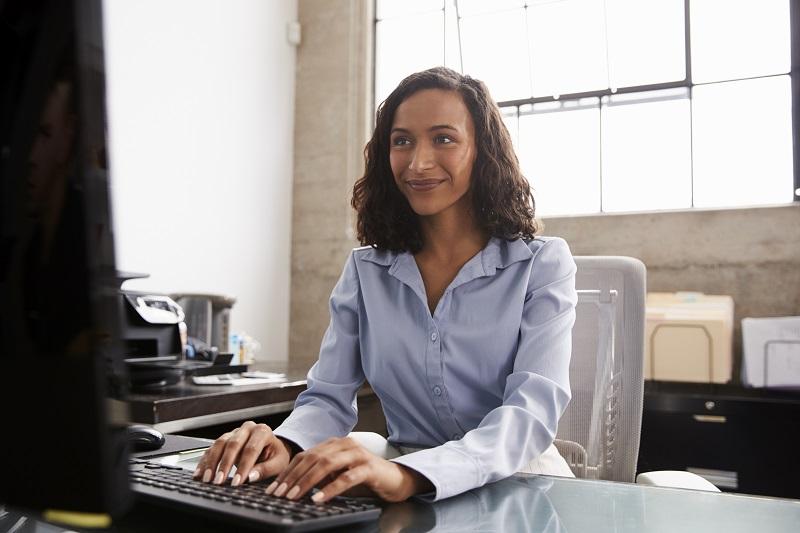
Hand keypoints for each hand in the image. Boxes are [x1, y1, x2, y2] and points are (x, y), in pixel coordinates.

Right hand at [193, 420, 292, 486]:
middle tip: (218, 482)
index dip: (243, 467)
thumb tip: (250, 477)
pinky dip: (205, 461)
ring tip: (207, 479)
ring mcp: (234, 432)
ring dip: (212, 463)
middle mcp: (247, 428)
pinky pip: (211, 449)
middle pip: (233, 444)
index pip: (251, 449)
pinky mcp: (224, 439)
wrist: (271, 448)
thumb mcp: (278, 463)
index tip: (236, 482)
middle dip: (224, 465)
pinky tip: (200, 474)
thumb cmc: (276, 456)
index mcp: (262, 431)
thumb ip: (266, 469)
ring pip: (219, 444)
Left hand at [265, 436, 432, 502]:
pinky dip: (330, 489)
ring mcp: (357, 454)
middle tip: (279, 494)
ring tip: (294, 497)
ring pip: (327, 465)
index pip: (305, 455)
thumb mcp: (338, 475)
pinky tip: (319, 499)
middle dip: (293, 478)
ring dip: (307, 482)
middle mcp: (344, 445)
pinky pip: (346, 478)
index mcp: (334, 444)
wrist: (396, 480)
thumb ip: (320, 476)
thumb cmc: (365, 478)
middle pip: (313, 459)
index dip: (288, 472)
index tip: (273, 489)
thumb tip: (292, 488)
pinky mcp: (369, 468)